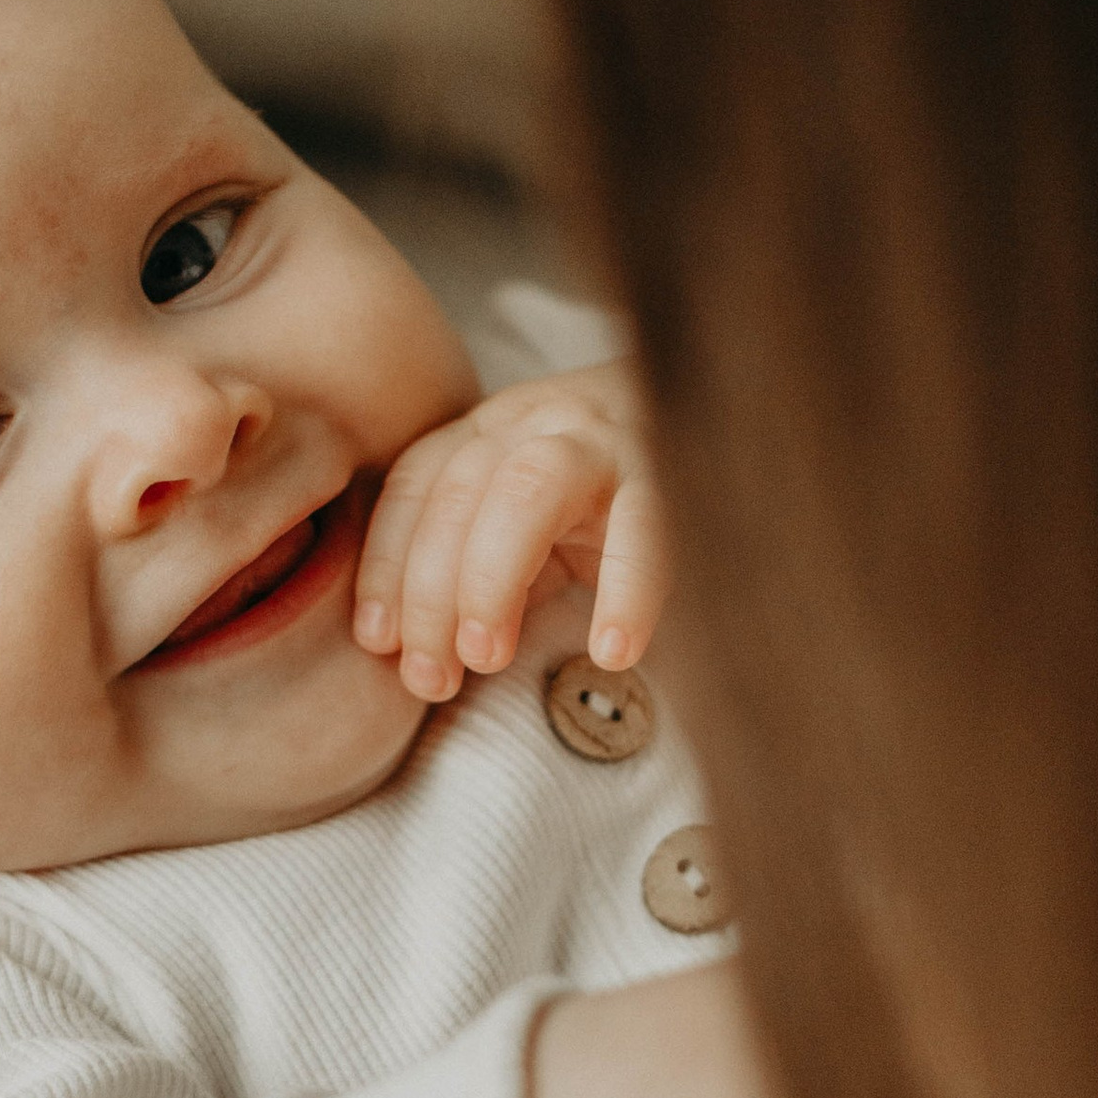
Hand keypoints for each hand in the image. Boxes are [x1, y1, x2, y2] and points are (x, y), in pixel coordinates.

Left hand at [353, 361, 667, 701]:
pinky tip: (612, 650)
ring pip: (530, 487)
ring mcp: (607, 437)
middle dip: (430, 591)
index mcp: (490, 430)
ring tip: (487, 658)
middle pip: (458, 489)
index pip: (416, 485)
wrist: (720, 421)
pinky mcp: (674, 469)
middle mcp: (539, 420)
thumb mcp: (525, 527)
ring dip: (492, 578)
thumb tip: (420, 661)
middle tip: (432, 676)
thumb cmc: (603, 504)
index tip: (377, 642)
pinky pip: (644, 527)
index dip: (384, 564)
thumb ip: (474, 570)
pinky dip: (625, 592)